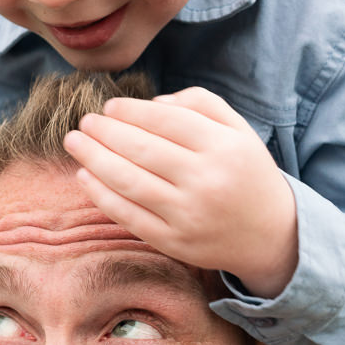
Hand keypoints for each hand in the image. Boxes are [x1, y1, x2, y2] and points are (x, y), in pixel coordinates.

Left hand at [62, 87, 297, 297]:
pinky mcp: (173, 242)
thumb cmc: (246, 172)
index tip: (109, 106)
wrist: (269, 234)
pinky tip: (85, 175)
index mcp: (223, 147)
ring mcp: (187, 215)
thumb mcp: (238, 129)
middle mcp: (205, 181)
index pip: (164, 121)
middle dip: (104, 131)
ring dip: (93, 159)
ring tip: (75, 141)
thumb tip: (151, 103)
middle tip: (84, 121)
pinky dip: (101, 194)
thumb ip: (200, 103)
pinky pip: (128, 215)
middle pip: (141, 149)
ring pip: (128, 181)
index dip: (130, 111)